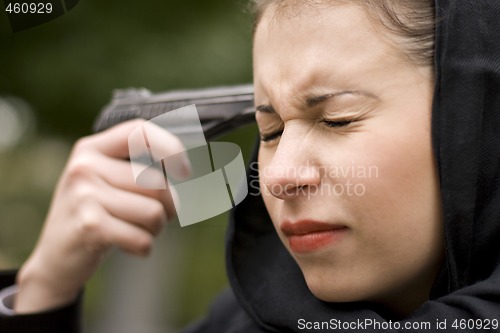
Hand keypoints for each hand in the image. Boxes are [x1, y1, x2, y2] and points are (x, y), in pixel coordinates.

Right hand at [14, 119, 189, 312]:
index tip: (185, 170)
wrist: (55, 258)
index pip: (139, 132)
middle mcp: (85, 166)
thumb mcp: (105, 181)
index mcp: (92, 149)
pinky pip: (143, 238)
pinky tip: (127, 245)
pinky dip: (144, 247)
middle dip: (170, 206)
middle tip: (156, 217)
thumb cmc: (94, 215)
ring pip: (154, 212)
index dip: (170, 147)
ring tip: (137, 230)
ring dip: (155, 228)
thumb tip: (185, 168)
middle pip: (157, 182)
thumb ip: (136, 167)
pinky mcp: (90, 226)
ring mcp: (85, 195)